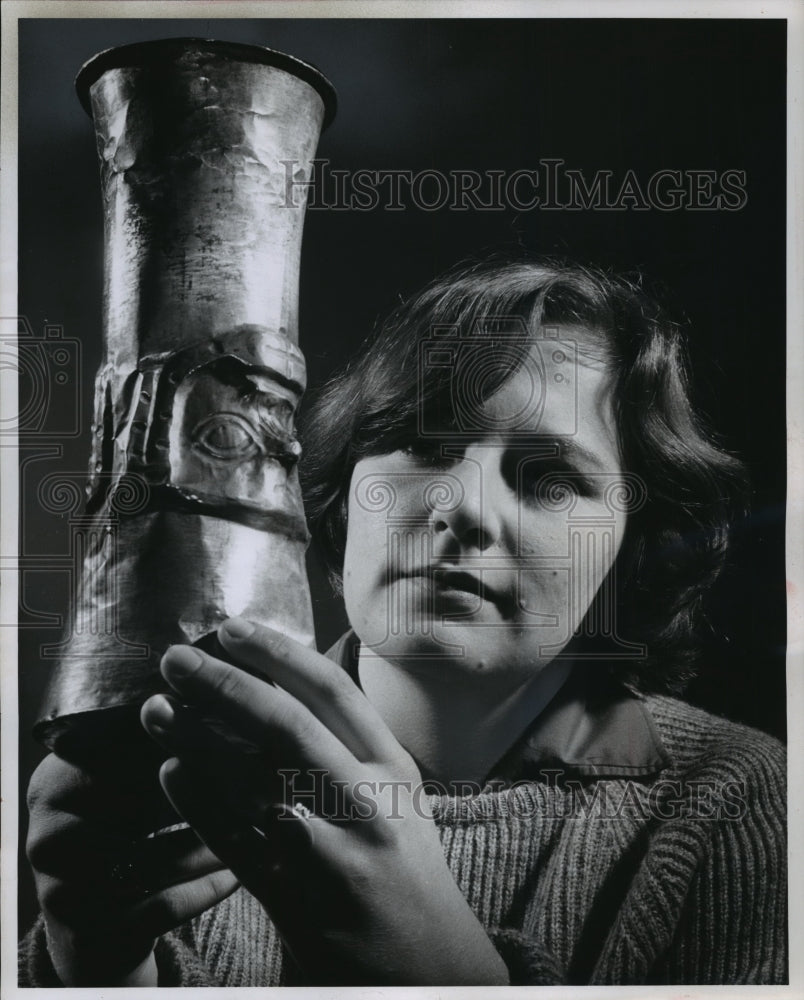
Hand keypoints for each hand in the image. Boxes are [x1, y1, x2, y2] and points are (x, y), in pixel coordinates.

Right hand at [26, 753, 238, 984]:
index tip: (238, 741)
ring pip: (157, 859)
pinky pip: (162, 904)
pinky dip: (206, 888)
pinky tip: (237, 875)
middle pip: (139, 805)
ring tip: (256, 832)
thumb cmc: (129, 841)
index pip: (123, 753)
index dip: (185, 747)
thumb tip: (224, 707)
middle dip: (206, 795)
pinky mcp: (86, 932)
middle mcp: (47, 831)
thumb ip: (162, 751)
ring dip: (213, 846)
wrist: (100, 931)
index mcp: (54, 781)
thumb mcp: (133, 793)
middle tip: (258, 786)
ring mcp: (60, 886)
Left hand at [140, 619, 509, 984]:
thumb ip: (352, 742)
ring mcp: (334, 853)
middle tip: (175, 659)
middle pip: (288, 726)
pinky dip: (200, 802)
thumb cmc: (400, 863)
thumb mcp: (397, 793)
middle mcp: (367, 801)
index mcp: (392, 766)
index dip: (278, 653)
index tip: (232, 628)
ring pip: (255, 781)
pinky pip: (238, 842)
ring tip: (156, 710)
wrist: (427, 964)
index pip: (333, 692)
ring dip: (198, 739)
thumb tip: (287, 677)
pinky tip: (171, 771)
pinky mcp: (299, 900)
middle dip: (226, 685)